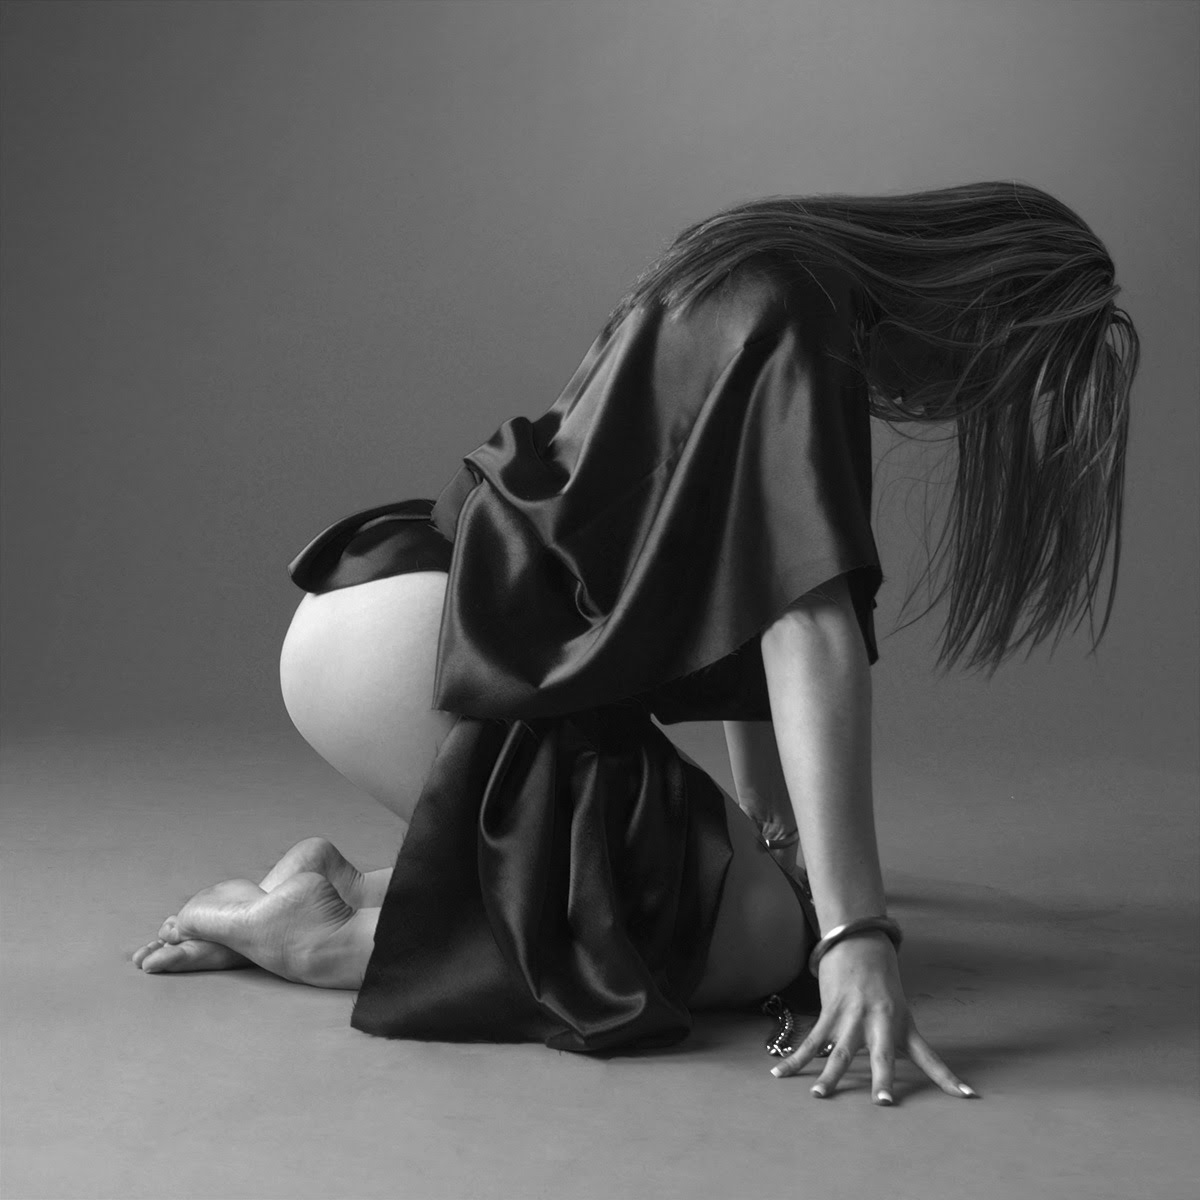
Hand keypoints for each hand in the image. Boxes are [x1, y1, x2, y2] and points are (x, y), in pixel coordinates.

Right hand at [769, 934, 977, 1104]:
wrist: (859, 942)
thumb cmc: (881, 982)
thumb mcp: (897, 1011)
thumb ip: (895, 1042)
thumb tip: (889, 1073)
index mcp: (903, 1025)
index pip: (930, 1057)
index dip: (949, 1078)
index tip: (968, 1097)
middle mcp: (880, 1022)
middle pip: (882, 1054)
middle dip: (882, 1077)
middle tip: (882, 1101)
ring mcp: (853, 1016)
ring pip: (841, 1051)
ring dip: (829, 1075)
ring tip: (819, 1094)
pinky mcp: (830, 1011)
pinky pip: (811, 1040)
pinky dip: (794, 1059)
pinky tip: (779, 1073)